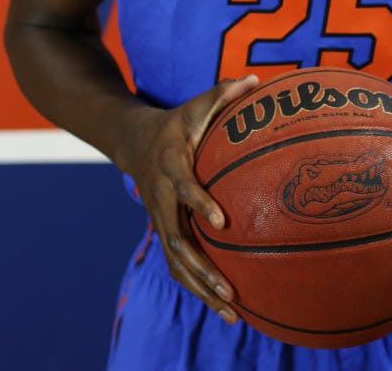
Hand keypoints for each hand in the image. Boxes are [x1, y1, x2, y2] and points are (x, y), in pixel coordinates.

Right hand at [121, 75, 258, 323]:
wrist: (135, 142)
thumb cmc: (177, 122)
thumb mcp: (196, 105)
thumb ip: (224, 93)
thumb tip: (256, 81)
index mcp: (170, 164)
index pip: (183, 187)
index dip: (199, 203)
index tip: (222, 222)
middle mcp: (161, 197)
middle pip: (176, 239)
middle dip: (200, 266)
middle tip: (229, 286)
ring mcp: (160, 219)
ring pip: (176, 261)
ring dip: (201, 287)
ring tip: (232, 311)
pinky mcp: (164, 231)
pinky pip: (178, 265)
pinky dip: (198, 288)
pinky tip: (226, 308)